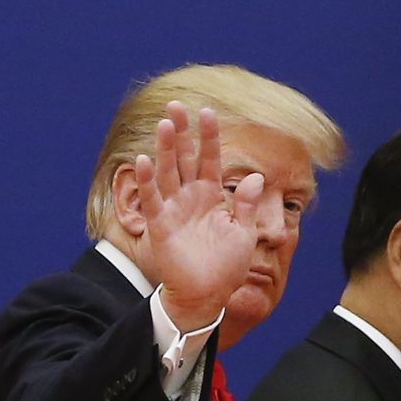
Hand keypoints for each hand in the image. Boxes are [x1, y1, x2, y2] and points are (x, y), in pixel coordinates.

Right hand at [134, 101, 265, 330]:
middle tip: (175, 105)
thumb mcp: (243, 233)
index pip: (210, 159)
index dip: (208, 136)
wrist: (207, 295)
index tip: (206, 111)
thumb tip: (255, 176)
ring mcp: (174, 209)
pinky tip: (144, 159)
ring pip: (168, 171)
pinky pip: (153, 198)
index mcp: (212, 197)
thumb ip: (245, 204)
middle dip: (181, 132)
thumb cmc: (226, 267)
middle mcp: (191, 197)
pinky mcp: (160, 225)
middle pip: (185, 158)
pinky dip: (148, 180)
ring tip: (165, 124)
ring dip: (166, 148)